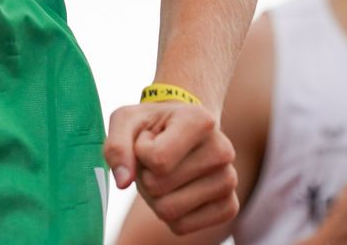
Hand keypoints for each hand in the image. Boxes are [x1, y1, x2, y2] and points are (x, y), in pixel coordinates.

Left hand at [105, 101, 237, 234]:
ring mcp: (229, 180)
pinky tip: (177, 190)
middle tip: (154, 160)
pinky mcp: (229, 207)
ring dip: (154, 196)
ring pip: (168, 211)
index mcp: (200, 120)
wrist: (180, 129)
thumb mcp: (126, 121)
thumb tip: (123, 181)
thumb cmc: (151, 125)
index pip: (157, 159)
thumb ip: (117, 146)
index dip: (139, 153)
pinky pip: (181, 227)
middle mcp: (222, 150)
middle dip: (145, 176)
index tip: (148, 139)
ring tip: (164, 174)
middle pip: (158, 187)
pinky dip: (169, 214)